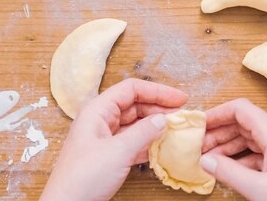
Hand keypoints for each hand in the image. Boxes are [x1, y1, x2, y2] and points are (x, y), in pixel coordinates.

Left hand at [40, 79, 187, 200]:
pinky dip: (148, 142)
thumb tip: (163, 119)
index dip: (157, 91)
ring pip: (135, 124)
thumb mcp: (118, 152)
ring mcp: (105, 138)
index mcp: (98, 110)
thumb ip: (143, 133)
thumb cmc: (83, 177)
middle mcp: (101, 120)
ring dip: (155, 126)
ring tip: (177, 130)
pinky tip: (163, 146)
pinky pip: (133, 142)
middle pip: (135, 105)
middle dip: (159, 108)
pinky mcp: (109, 156)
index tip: (180, 98)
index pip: (131, 89)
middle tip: (182, 116)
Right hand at [200, 99, 266, 200]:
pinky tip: (228, 170)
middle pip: (244, 123)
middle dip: (219, 132)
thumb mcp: (261, 189)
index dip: (217, 113)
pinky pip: (259, 153)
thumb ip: (230, 173)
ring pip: (250, 139)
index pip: (241, 109)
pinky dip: (241, 158)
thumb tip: (205, 159)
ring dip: (228, 146)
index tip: (197, 125)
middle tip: (197, 146)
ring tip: (208, 159)